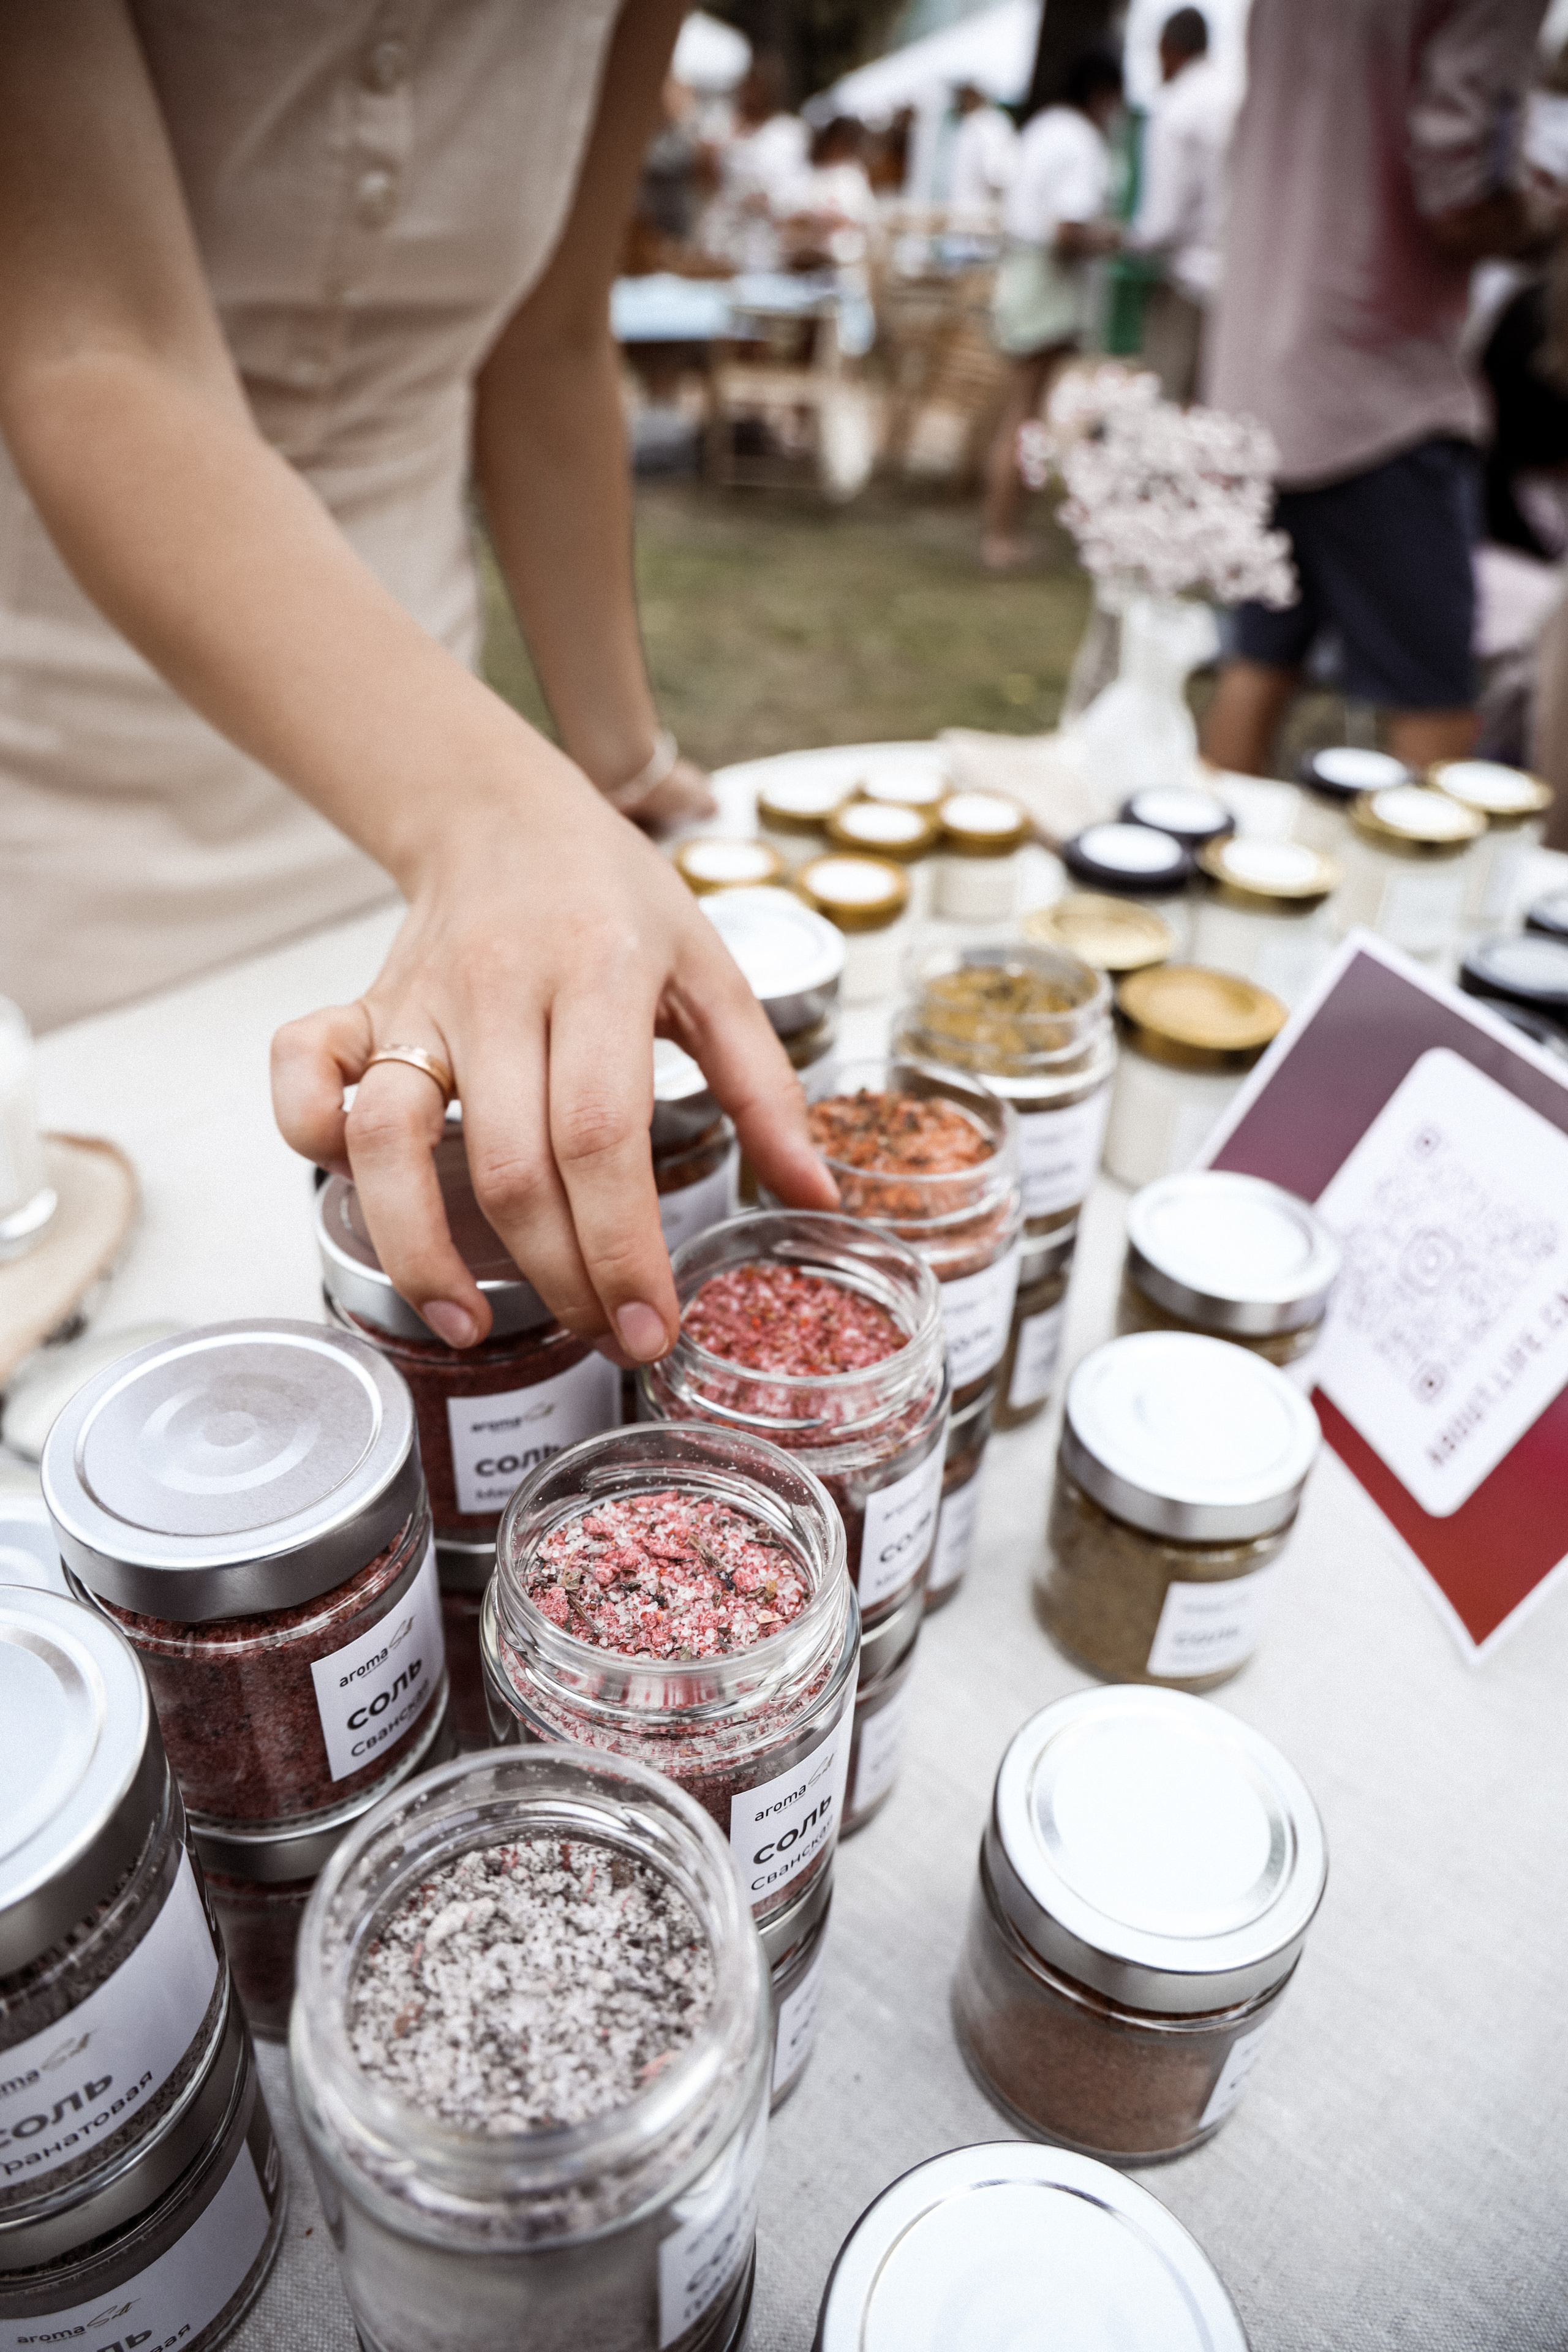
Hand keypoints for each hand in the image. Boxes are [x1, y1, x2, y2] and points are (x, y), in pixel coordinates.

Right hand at [271, 751, 835, 1362]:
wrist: (505, 814)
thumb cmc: (615, 899)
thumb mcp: (711, 971)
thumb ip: (764, 1087)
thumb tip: (817, 1198)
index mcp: (598, 974)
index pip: (600, 1137)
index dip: (621, 1248)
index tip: (650, 1325)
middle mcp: (498, 989)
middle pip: (509, 1165)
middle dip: (556, 1276)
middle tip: (602, 1335)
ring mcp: (416, 1001)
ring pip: (390, 1141)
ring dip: (421, 1250)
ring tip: (469, 1327)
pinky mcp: (357, 1006)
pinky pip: (303, 1077)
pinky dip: (311, 1140)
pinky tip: (369, 1208)